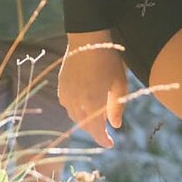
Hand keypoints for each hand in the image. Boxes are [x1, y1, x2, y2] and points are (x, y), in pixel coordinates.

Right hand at [59, 31, 127, 147]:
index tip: (110, 144)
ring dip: (85, 120)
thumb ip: (117, 107)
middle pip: (84, 124)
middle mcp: (76, 101)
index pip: (96, 130)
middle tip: (106, 133)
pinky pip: (67, 104)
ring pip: (74, 115)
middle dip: (95, 131)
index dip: (103, 140)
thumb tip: (115, 126)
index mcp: (92, 102)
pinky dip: (76, 109)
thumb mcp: (119, 84)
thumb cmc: (108, 59)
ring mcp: (66, 93)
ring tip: (96, 118)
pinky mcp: (61, 85)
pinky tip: (83, 104)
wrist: (87, 37)